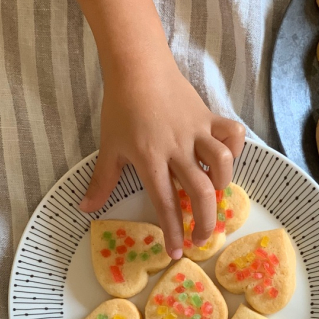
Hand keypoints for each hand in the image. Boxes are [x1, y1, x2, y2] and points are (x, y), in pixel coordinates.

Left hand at [78, 52, 244, 259]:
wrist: (137, 66)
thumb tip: (85, 209)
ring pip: (222, 162)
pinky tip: (224, 157)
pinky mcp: (208, 117)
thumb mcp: (109, 147)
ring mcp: (196, 131)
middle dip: (205, 221)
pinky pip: (231, 133)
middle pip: (200, 192)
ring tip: (214, 191)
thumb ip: (101, 181)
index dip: (173, 231)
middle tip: (203, 238)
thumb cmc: (121, 107)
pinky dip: (234, 148)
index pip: (165, 203)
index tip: (178, 252)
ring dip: (222, 183)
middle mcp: (176, 149)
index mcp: (150, 159)